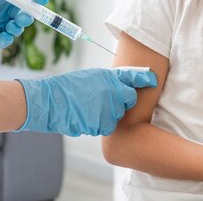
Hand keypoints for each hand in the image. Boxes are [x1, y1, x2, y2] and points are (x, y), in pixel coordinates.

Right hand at [17, 68, 157, 136]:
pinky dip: (99, 123)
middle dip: (121, 101)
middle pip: (129, 99)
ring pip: (117, 115)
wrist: (50, 102)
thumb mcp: (92, 76)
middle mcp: (113, 92)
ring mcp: (109, 109)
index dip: (145, 78)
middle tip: (104, 99)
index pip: (135, 77)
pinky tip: (87, 116)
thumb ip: (111, 80)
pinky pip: (107, 126)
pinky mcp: (102, 124)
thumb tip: (124, 83)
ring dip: (108, 113)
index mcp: (110, 77)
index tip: (152, 80)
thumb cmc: (68, 87)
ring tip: (90, 107)